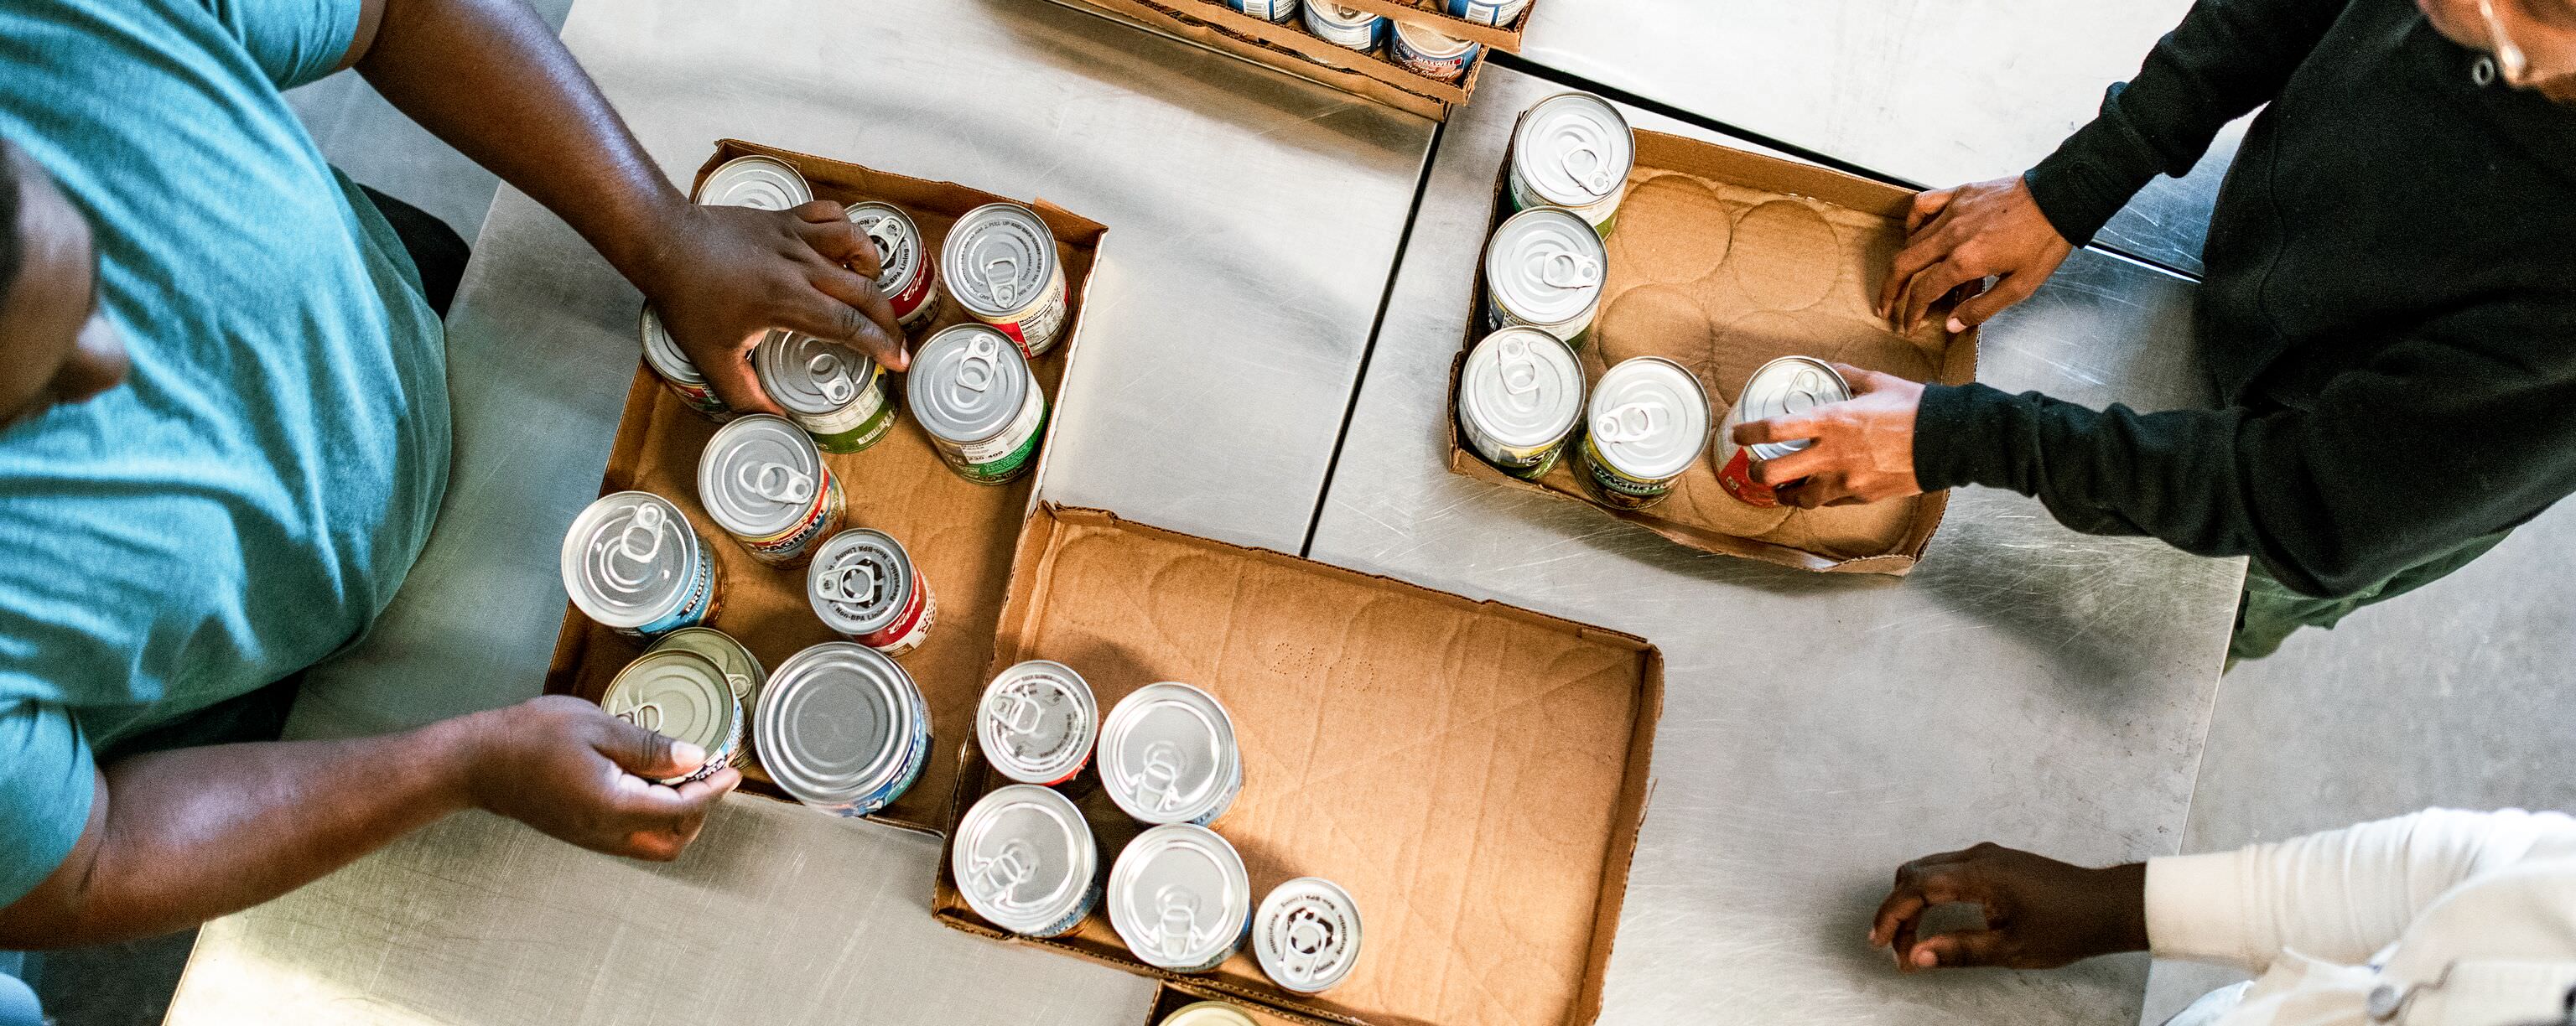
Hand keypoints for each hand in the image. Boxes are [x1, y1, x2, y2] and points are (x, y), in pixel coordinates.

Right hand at [460, 695, 739, 860]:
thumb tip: (695, 758)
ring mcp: (593, 837)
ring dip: (676, 818)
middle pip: (673, 842)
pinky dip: (653, 817)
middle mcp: (606, 832)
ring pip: (653, 845)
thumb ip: (649, 747)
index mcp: (615, 806)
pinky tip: (648, 783)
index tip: (731, 770)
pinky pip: (631, 837)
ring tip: (680, 777)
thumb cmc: (531, 737)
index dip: (713, 791)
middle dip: (699, 812)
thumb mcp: (597, 727)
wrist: (478, 762)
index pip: (683, 810)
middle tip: (706, 775)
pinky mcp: (582, 832)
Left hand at [633, 200, 908, 413]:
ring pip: (854, 244)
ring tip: (871, 288)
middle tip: (894, 339)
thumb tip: (777, 421)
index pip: (849, 325)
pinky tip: (846, 247)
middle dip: (888, 319)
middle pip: (864, 290)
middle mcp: (800, 266)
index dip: (880, 345)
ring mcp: (794, 237)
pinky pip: (830, 214)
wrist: (665, 243)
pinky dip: (847, 229)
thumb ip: (745, 396)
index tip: (898, 360)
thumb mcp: (712, 360)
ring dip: (872, 268)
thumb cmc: (687, 300)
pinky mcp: (785, 218)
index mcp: (787, 302)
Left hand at [1730, 363, 1923, 507]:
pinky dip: (1820, 498)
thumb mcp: (1878, 382)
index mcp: (1832, 420)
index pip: (1774, 429)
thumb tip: (1832, 368)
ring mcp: (1846, 480)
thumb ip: (1847, 376)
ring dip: (1786, 494)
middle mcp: (1832, 454)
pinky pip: (1831, 503)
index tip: (1739, 434)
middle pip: (1775, 473)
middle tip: (1756, 467)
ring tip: (1782, 490)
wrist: (1948, 439)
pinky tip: (1819, 491)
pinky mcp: (1862, 497)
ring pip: (1800, 498)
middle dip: (1758, 472)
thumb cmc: (1915, 407)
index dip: (1749, 432)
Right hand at [1869, 843, 2147, 970]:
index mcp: (1980, 874)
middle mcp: (1979, 856)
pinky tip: (1938, 922)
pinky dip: (1932, 895)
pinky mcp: (1996, 862)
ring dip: (1915, 903)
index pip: (1916, 887)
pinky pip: (1948, 871)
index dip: (1891, 914)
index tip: (1879, 941)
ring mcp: (1988, 856)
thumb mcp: (2012, 948)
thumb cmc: (2069, 925)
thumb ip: (1960, 950)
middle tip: (1899, 949)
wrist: (2108, 906)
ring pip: (1929, 871)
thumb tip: (1919, 958)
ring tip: (1916, 942)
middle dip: (1899, 911)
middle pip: (1915, 874)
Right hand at [1875, 176, 2072, 333]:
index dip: (1911, 312)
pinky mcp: (1959, 194)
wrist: (2060, 199)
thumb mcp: (2020, 286)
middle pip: (1904, 265)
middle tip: (1885, 307)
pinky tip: (1915, 233)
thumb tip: (1952, 324)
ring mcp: (1953, 212)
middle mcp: (1951, 236)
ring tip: (1899, 279)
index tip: (1908, 325)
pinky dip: (1913, 221)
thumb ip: (1982, 308)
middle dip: (1890, 290)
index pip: (1924, 292)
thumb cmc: (2044, 242)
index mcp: (1965, 261)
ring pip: (1912, 240)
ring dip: (1901, 264)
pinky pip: (1923, 205)